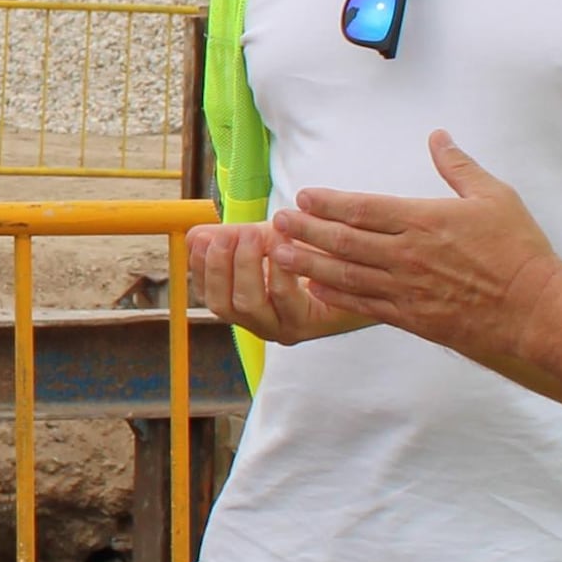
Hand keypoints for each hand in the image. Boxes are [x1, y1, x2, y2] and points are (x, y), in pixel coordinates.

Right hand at [183, 219, 368, 345]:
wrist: (364, 271)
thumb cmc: (314, 255)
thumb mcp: (268, 243)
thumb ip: (234, 240)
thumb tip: (196, 236)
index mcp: (245, 307)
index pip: (209, 295)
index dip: (201, 267)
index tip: (204, 237)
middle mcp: (261, 324)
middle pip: (223, 305)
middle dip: (221, 266)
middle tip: (230, 233)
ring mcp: (285, 328)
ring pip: (249, 304)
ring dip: (247, 265)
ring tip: (257, 233)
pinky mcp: (310, 324)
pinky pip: (285, 300)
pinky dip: (279, 269)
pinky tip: (285, 244)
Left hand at [260, 132, 561, 366]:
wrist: (534, 310)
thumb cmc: (518, 251)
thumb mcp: (494, 196)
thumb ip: (459, 166)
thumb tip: (439, 136)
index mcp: (424, 220)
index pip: (363, 208)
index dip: (328, 203)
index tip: (304, 195)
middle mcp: (407, 255)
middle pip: (343, 241)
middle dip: (305, 230)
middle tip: (277, 221)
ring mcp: (407, 289)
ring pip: (345, 274)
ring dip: (308, 263)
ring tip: (279, 254)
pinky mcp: (412, 318)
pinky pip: (363, 305)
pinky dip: (335, 296)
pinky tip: (313, 288)